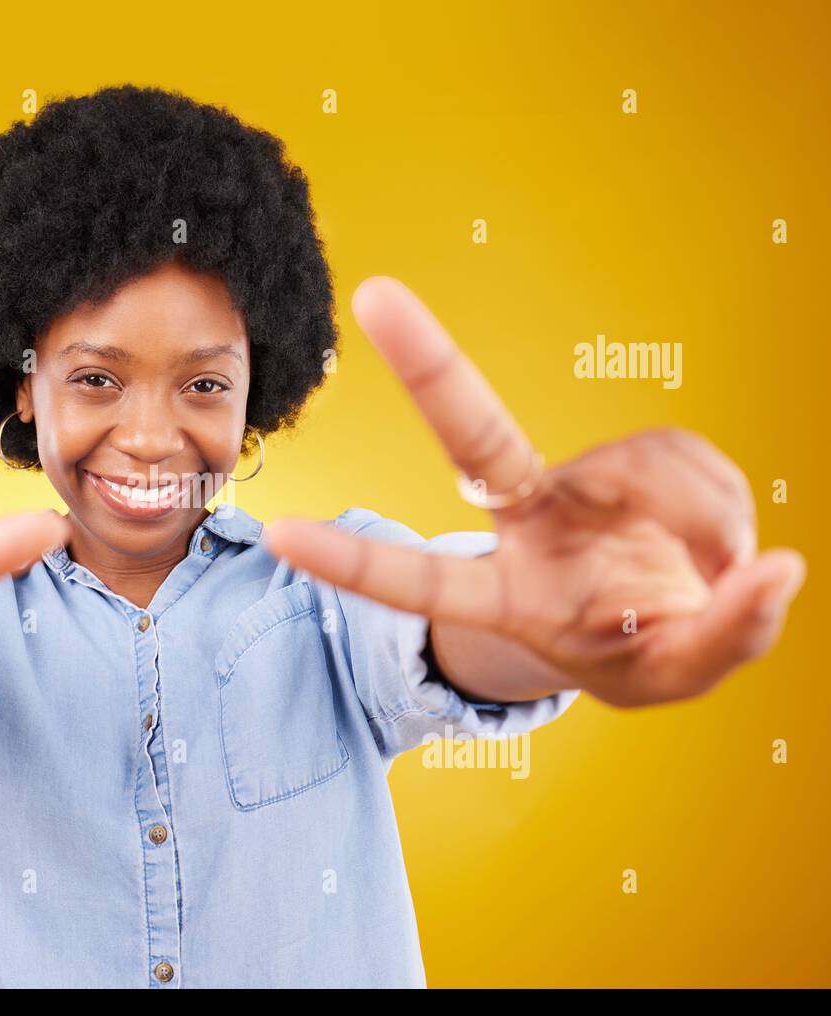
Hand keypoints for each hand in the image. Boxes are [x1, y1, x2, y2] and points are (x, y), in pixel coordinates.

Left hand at [262, 277, 804, 706]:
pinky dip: (721, 503)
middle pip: (476, 435)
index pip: (422, 580)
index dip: (358, 562)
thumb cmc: (639, 651)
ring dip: (703, 520)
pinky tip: (715, 539)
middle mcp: (527, 522)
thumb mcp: (670, 677)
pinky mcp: (632, 456)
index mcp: (508, 593)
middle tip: (375, 297)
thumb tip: (772, 568)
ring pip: (645, 465)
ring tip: (714, 573)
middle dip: (429, 365)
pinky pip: (689, 455)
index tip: (284, 535)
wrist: (670, 618)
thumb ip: (723, 637)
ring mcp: (577, 481)